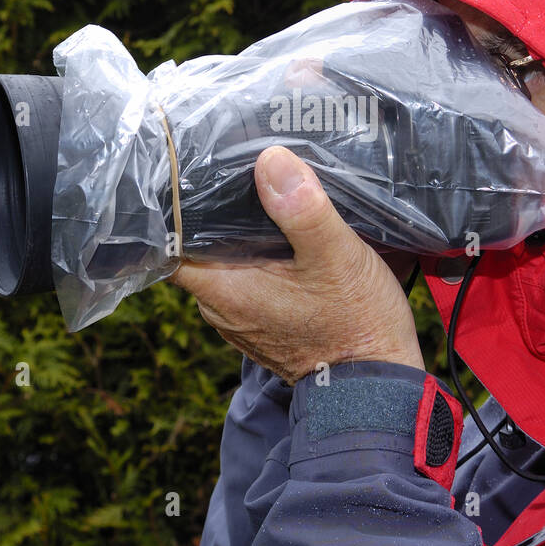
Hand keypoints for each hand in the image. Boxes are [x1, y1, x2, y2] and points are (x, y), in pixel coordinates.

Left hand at [170, 145, 423, 383]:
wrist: (376, 384)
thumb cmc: (356, 324)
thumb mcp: (336, 256)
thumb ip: (303, 210)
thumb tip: (271, 161)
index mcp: (222, 290)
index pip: (168, 243)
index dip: (174, 205)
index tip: (192, 170)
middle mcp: (220, 308)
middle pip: (197, 247)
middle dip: (215, 212)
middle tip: (241, 169)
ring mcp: (240, 318)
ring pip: (223, 262)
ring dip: (239, 235)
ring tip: (267, 197)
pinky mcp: (261, 322)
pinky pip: (246, 279)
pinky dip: (258, 257)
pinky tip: (285, 236)